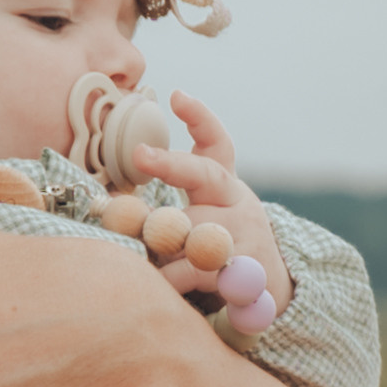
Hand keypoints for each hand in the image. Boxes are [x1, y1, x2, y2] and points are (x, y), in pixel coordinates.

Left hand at [136, 93, 294, 314]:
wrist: (271, 291)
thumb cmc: (221, 250)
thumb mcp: (203, 220)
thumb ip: (170, 208)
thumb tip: (115, 206)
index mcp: (224, 185)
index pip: (216, 144)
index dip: (200, 118)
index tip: (177, 95)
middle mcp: (237, 203)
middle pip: (205, 175)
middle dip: (171, 163)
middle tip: (140, 154)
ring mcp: (244, 234)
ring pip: (192, 226)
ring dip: (161, 238)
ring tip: (138, 248)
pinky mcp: (244, 269)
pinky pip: (195, 268)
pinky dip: (171, 276)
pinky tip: (159, 282)